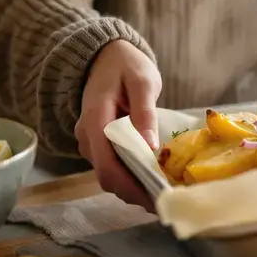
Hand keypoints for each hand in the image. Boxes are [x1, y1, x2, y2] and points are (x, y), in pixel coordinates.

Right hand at [75, 39, 161, 212]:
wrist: (105, 56)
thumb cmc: (126, 65)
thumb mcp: (142, 81)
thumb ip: (144, 112)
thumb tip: (149, 146)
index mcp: (95, 120)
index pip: (107, 166)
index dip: (131, 187)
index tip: (157, 197)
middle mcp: (87, 137)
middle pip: (108, 177)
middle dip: (137, 192)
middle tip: (169, 200)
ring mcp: (91, 143)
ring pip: (110, 176)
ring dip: (135, 188)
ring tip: (167, 191)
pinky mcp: (99, 145)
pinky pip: (114, 167)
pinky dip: (133, 177)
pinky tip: (155, 179)